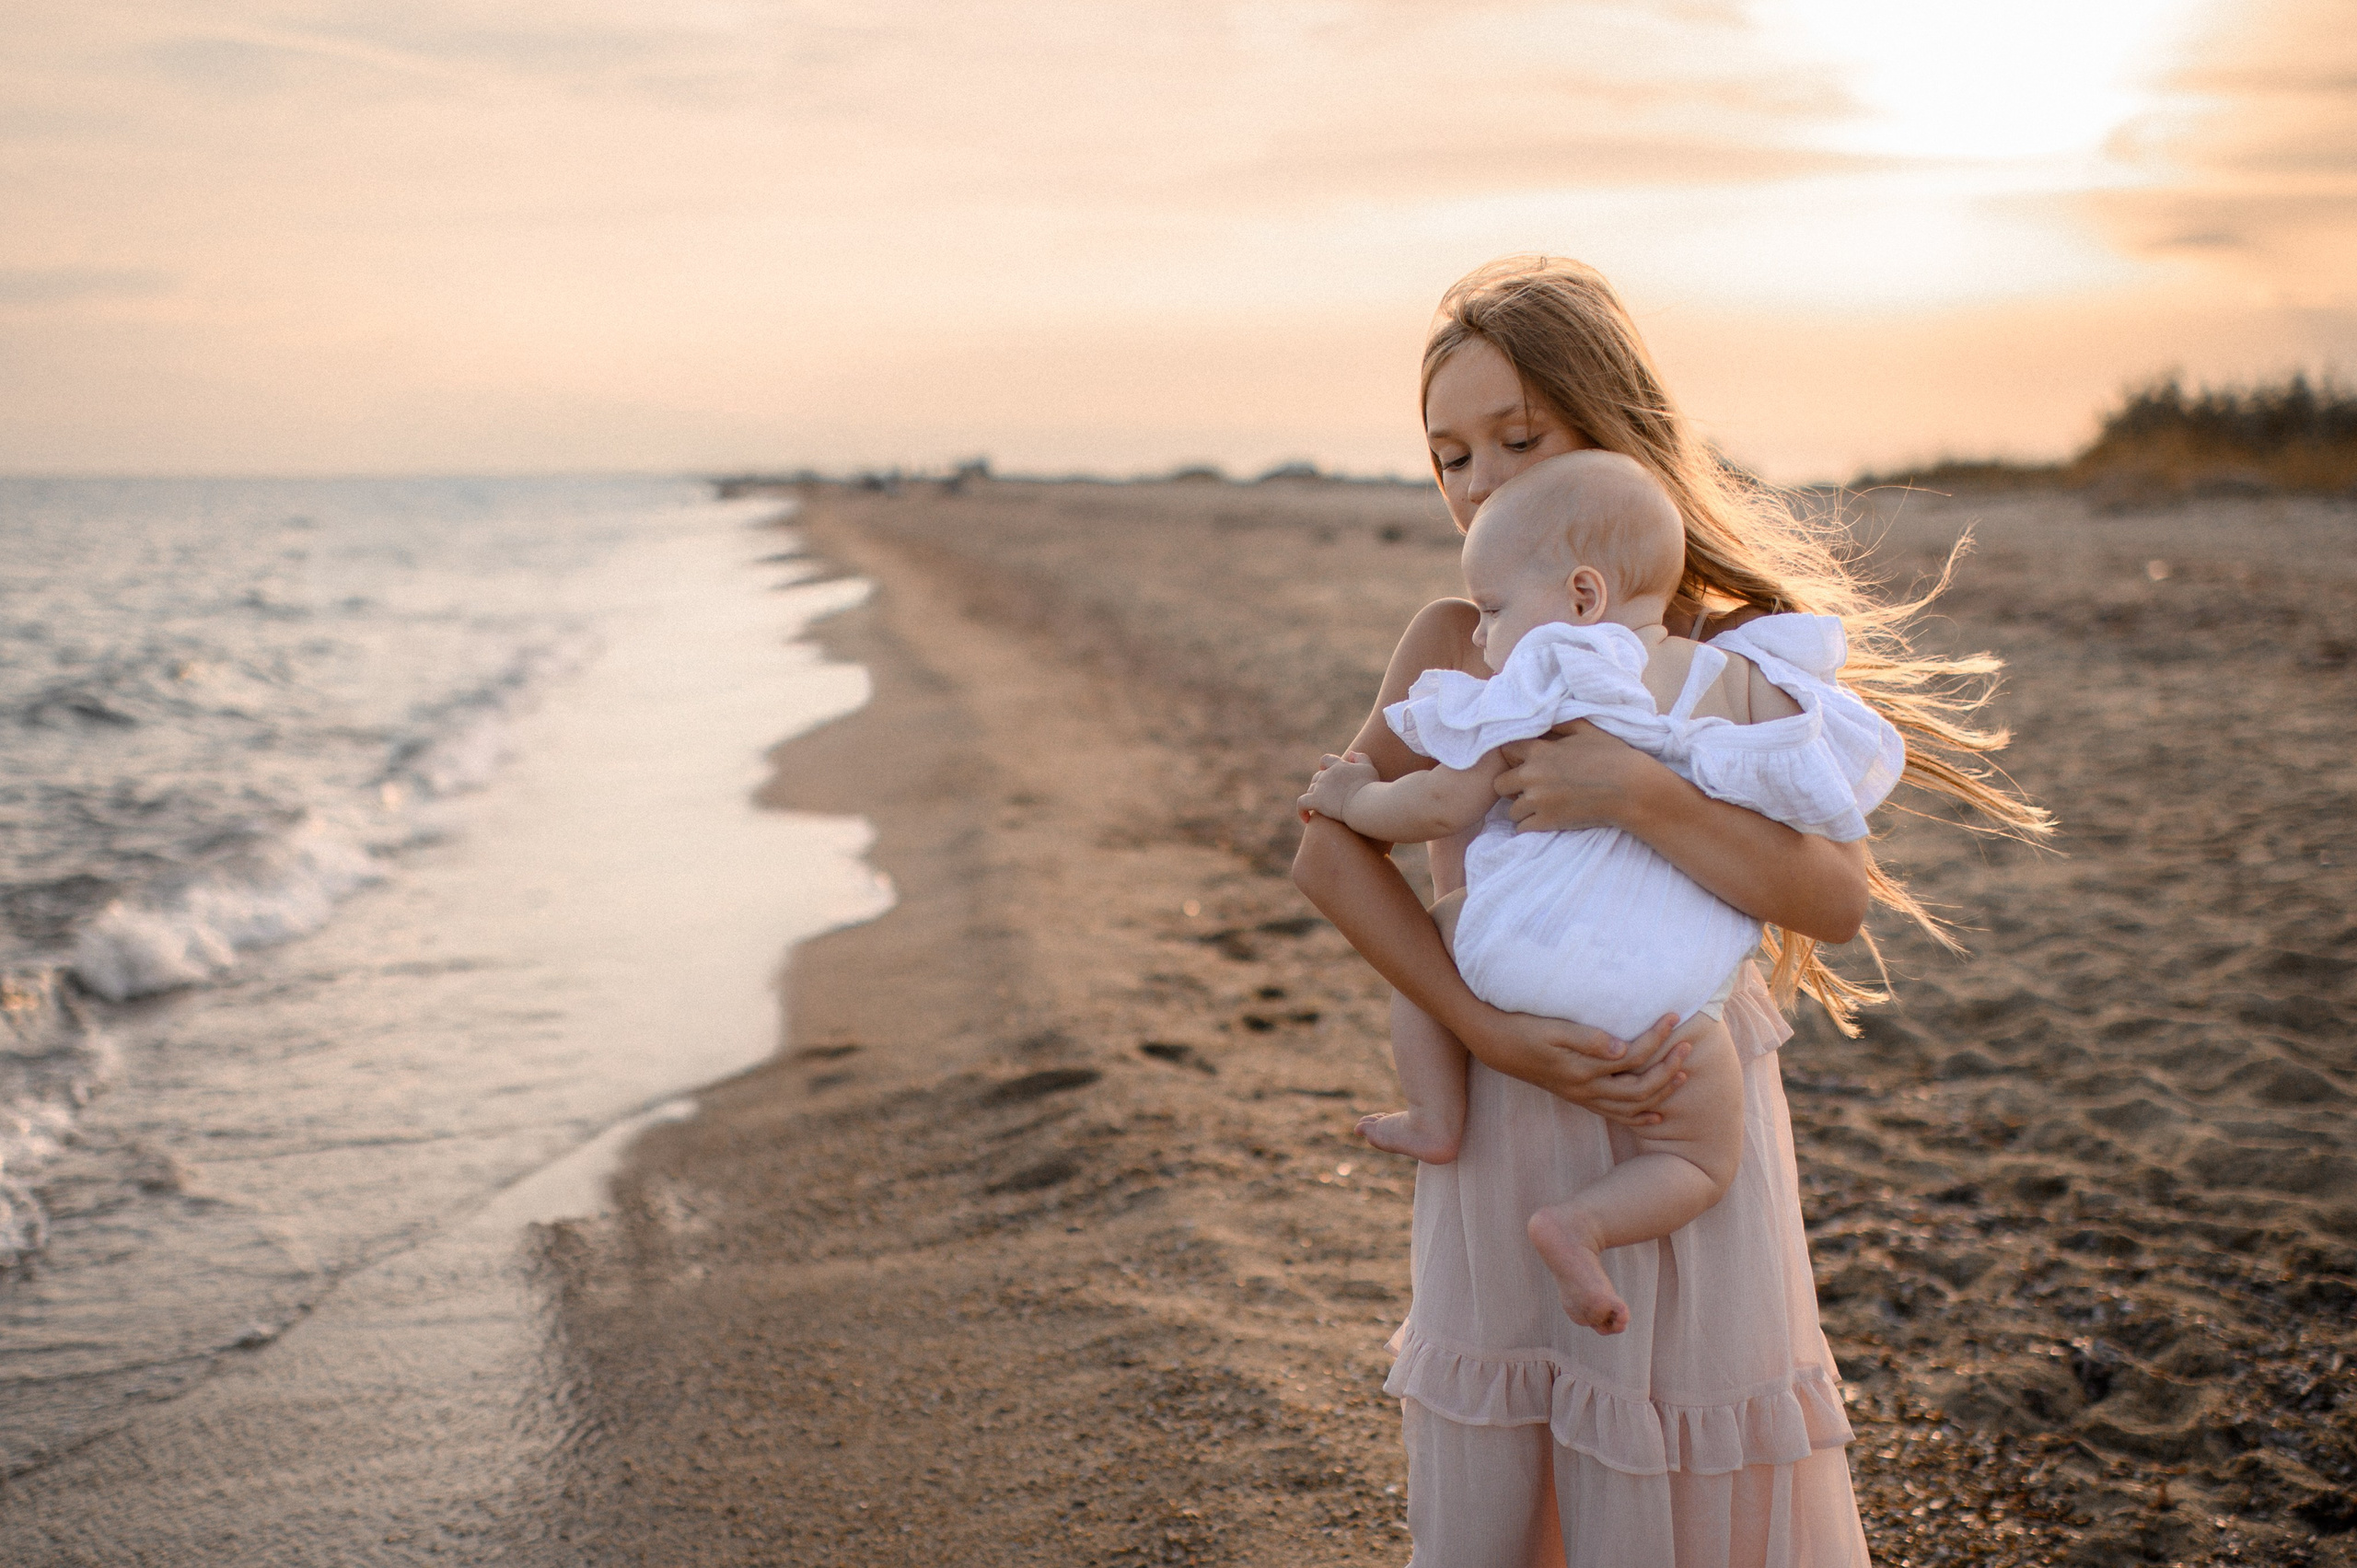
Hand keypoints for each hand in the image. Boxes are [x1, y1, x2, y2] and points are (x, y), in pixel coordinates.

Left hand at [1299, 751, 1378, 823]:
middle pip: (1317, 777)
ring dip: (1313, 797)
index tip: (1325, 771)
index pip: (1326, 760)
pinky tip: (1307, 819)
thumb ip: (1361, 758)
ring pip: (1310, 790)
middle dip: (1320, 785)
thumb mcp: (1369, 768)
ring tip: (1321, 809)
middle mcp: (1327, 774)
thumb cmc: (1369, 787)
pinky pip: (1301, 804)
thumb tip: (1351, 753)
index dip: (1324, 765)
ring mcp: (1320, 787)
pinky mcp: (1315, 801)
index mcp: (1339, 766)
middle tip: (1327, 797)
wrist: (1363, 801)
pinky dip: (1302, 810)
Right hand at [1469, 1010, 1692, 1126]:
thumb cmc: (1526, 1030)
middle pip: (1640, 1088)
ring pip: (1632, 1106)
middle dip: (1668, 1069)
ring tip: (1682, 1075)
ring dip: (1660, 1092)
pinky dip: (1639, 1115)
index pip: (1633, 1057)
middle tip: (1687, 1046)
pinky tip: (1656, 1113)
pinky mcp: (1580, 1098)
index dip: (1657, 1038)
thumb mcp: (1554, 1029)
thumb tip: (1624, 1048)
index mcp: (1584, 1069)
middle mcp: (1587, 1089)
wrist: (1498, 1045)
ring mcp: (1584, 1096)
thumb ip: (1589, 1039)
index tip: (1674, 1017)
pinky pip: (1616, 1115)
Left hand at [1493, 722, 1668, 833]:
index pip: (1505, 752)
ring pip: (1511, 810)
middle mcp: (1532, 776)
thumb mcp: (1586, 729)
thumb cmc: (1613, 755)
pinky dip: (1529, 826)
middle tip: (1529, 789)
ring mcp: (1538, 801)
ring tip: (1539, 807)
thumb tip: (1544, 720)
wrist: (1631, 789)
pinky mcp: (1547, 822)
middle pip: (1500, 784)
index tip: (1525, 763)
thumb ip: (1560, 724)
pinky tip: (1543, 820)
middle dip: (1512, 787)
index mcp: (1539, 751)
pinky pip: (1522, 828)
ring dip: (1522, 809)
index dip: (1514, 758)